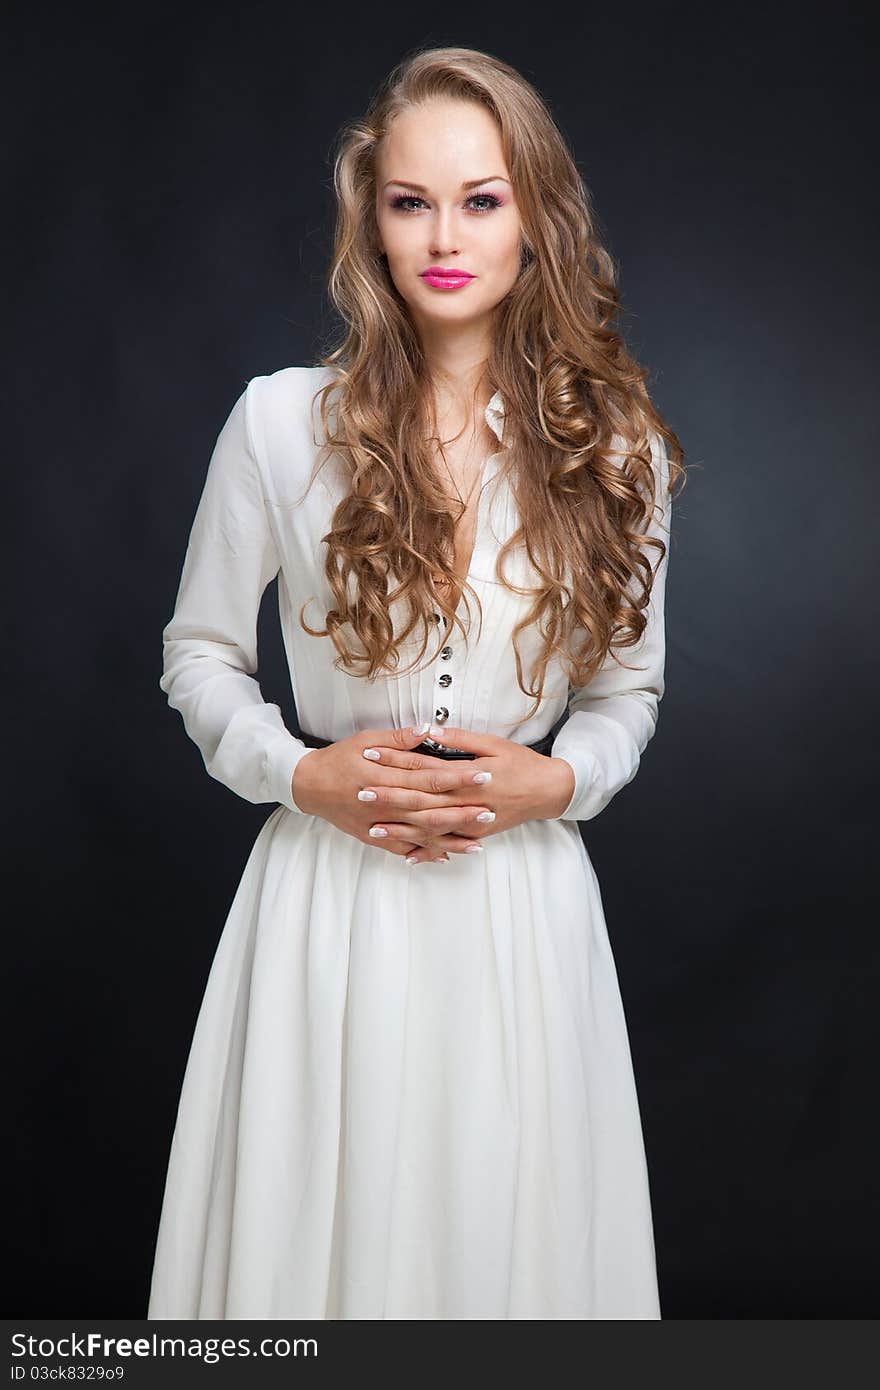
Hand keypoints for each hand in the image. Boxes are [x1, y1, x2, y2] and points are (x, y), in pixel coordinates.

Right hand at [290, 723, 501, 862]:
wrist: (308, 786)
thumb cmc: (339, 759)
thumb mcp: (365, 740)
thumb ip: (399, 738)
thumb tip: (428, 730)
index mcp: (387, 778)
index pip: (431, 778)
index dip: (459, 778)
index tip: (483, 775)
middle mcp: (387, 805)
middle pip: (432, 810)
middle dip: (463, 812)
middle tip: (491, 811)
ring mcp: (380, 824)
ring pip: (421, 835)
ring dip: (450, 839)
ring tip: (478, 842)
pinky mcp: (374, 837)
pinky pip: (403, 848)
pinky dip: (424, 853)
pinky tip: (445, 855)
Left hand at [346, 722, 576, 864]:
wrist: (549, 791)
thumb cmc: (522, 763)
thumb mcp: (494, 743)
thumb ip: (461, 739)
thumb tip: (431, 730)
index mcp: (467, 776)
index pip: (424, 767)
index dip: (396, 761)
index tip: (371, 756)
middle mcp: (466, 802)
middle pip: (421, 800)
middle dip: (390, 798)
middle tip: (361, 794)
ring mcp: (471, 822)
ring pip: (430, 828)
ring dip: (401, 829)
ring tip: (373, 829)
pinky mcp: (476, 835)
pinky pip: (447, 844)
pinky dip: (427, 850)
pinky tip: (406, 855)